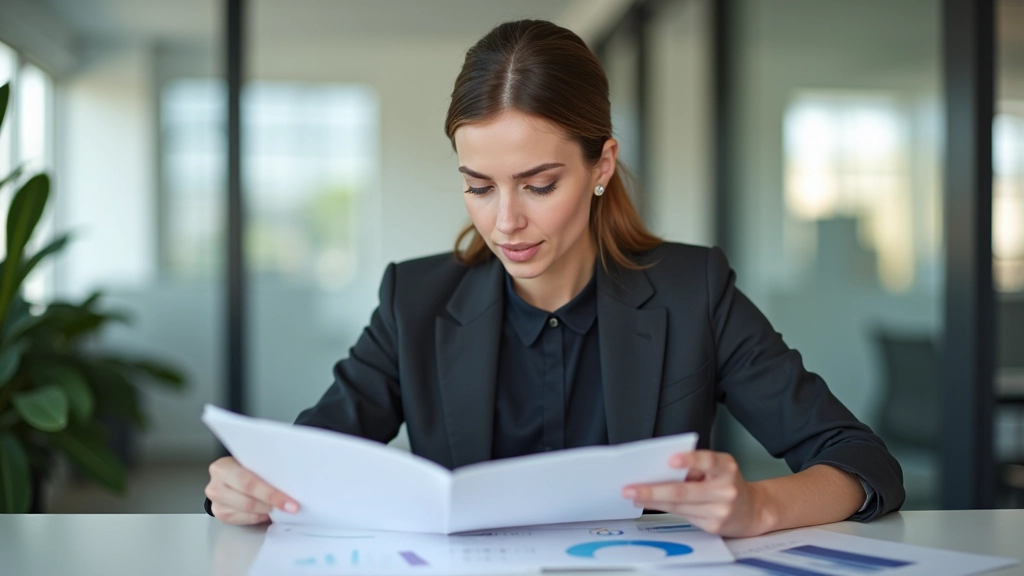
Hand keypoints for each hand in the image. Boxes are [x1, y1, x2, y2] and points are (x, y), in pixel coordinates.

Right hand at [205, 456, 298, 524]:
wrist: (226, 475)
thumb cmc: (242, 466)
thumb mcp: (250, 462)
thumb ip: (263, 470)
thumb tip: (288, 484)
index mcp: (222, 468)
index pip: (249, 483)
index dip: (271, 494)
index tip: (290, 502)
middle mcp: (215, 486)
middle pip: (248, 501)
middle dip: (272, 504)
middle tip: (291, 508)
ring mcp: (216, 502)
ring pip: (247, 512)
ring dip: (267, 511)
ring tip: (281, 508)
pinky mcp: (220, 514)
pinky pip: (245, 519)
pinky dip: (260, 516)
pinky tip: (269, 512)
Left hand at [622, 450, 771, 536]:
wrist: (752, 510)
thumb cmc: (728, 483)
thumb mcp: (718, 468)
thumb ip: (695, 467)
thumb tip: (660, 469)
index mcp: (726, 467)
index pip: (708, 461)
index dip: (689, 460)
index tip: (671, 460)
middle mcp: (725, 489)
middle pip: (684, 490)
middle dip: (653, 490)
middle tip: (631, 488)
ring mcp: (720, 510)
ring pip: (679, 505)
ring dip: (653, 501)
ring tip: (634, 496)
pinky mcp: (713, 525)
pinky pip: (683, 515)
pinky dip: (664, 509)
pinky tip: (651, 504)